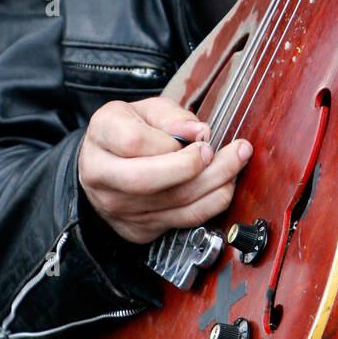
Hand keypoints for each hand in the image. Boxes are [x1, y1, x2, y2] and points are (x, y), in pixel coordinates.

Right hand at [78, 94, 252, 243]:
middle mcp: (101, 174)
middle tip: (229, 153)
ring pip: (170, 204)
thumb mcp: (147, 110)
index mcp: (101, 135)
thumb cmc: (129, 131)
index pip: (135, 142)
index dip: (174, 143)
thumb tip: (201, 132)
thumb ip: (173, 116)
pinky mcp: (136, 228)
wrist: (106, 164)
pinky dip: (210, 204)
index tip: (204, 140)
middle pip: (147, 180)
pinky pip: (181, 221)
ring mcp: (116, 207)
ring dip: (214, 185)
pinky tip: (223, 186)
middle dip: (195, 168)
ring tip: (236, 165)